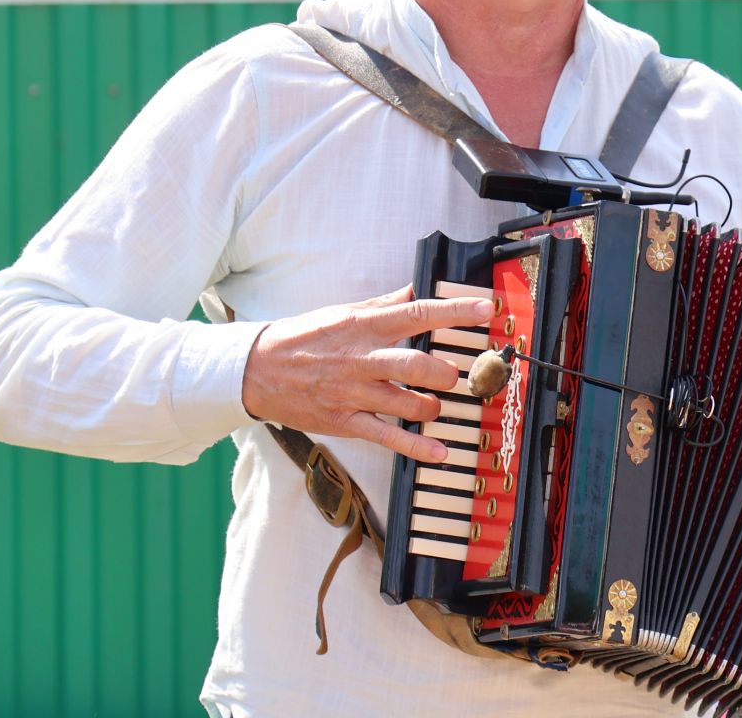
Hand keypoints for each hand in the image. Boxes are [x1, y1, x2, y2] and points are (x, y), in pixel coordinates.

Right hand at [241, 285, 490, 462]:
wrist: (256, 370)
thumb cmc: (303, 338)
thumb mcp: (342, 312)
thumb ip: (383, 305)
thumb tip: (415, 290)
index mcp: (363, 326)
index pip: (417, 313)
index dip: (454, 311)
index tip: (485, 310)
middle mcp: (361, 358)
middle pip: (416, 364)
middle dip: (446, 371)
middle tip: (460, 373)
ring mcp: (353, 392)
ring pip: (406, 402)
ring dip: (432, 406)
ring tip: (438, 404)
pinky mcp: (344, 421)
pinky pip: (386, 436)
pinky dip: (416, 446)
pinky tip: (439, 452)